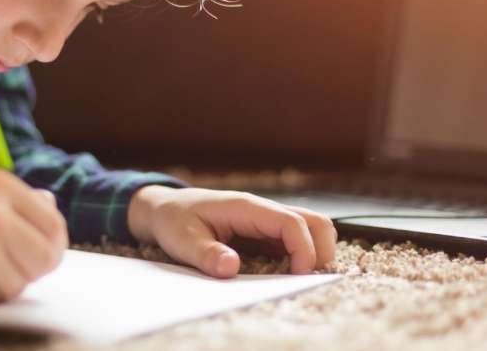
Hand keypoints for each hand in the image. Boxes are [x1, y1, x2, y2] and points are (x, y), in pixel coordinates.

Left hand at [127, 186, 336, 277]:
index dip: (304, 249)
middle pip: (315, 221)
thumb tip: (230, 268)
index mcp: (246, 207)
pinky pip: (296, 241)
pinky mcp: (265, 234)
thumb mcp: (181, 240)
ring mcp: (267, 222)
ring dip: (315, 252)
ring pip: (311, 229)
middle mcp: (263, 211)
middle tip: (304, 279)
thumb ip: (205, 254)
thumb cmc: (174, 220)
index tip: (298, 276)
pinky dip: (302, 257)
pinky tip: (286, 275)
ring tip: (298, 278)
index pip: (291, 222)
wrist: (165, 209)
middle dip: (321, 251)